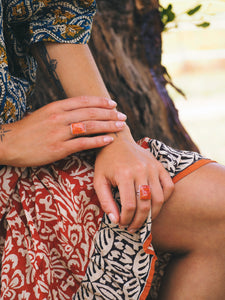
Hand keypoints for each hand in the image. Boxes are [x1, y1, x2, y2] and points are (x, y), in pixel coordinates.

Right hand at [1, 96, 125, 166]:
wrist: (8, 143)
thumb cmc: (27, 130)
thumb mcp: (44, 114)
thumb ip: (62, 112)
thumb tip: (80, 112)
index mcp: (56, 107)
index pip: (83, 101)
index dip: (100, 101)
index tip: (113, 103)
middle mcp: (59, 117)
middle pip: (90, 113)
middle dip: (109, 114)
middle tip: (123, 116)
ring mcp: (59, 132)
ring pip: (89, 126)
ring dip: (108, 125)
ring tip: (121, 126)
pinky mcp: (58, 148)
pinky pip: (83, 143)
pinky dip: (98, 141)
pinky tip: (109, 140)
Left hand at [94, 135, 173, 231]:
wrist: (116, 141)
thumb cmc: (105, 162)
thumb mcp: (98, 181)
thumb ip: (105, 201)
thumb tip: (116, 220)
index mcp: (124, 174)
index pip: (130, 206)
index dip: (126, 219)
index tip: (122, 224)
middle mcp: (141, 171)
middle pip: (146, 205)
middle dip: (139, 221)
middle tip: (133, 228)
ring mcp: (153, 168)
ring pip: (159, 198)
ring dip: (153, 214)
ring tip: (144, 220)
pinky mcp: (159, 166)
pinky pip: (169, 186)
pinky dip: (165, 198)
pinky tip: (154, 205)